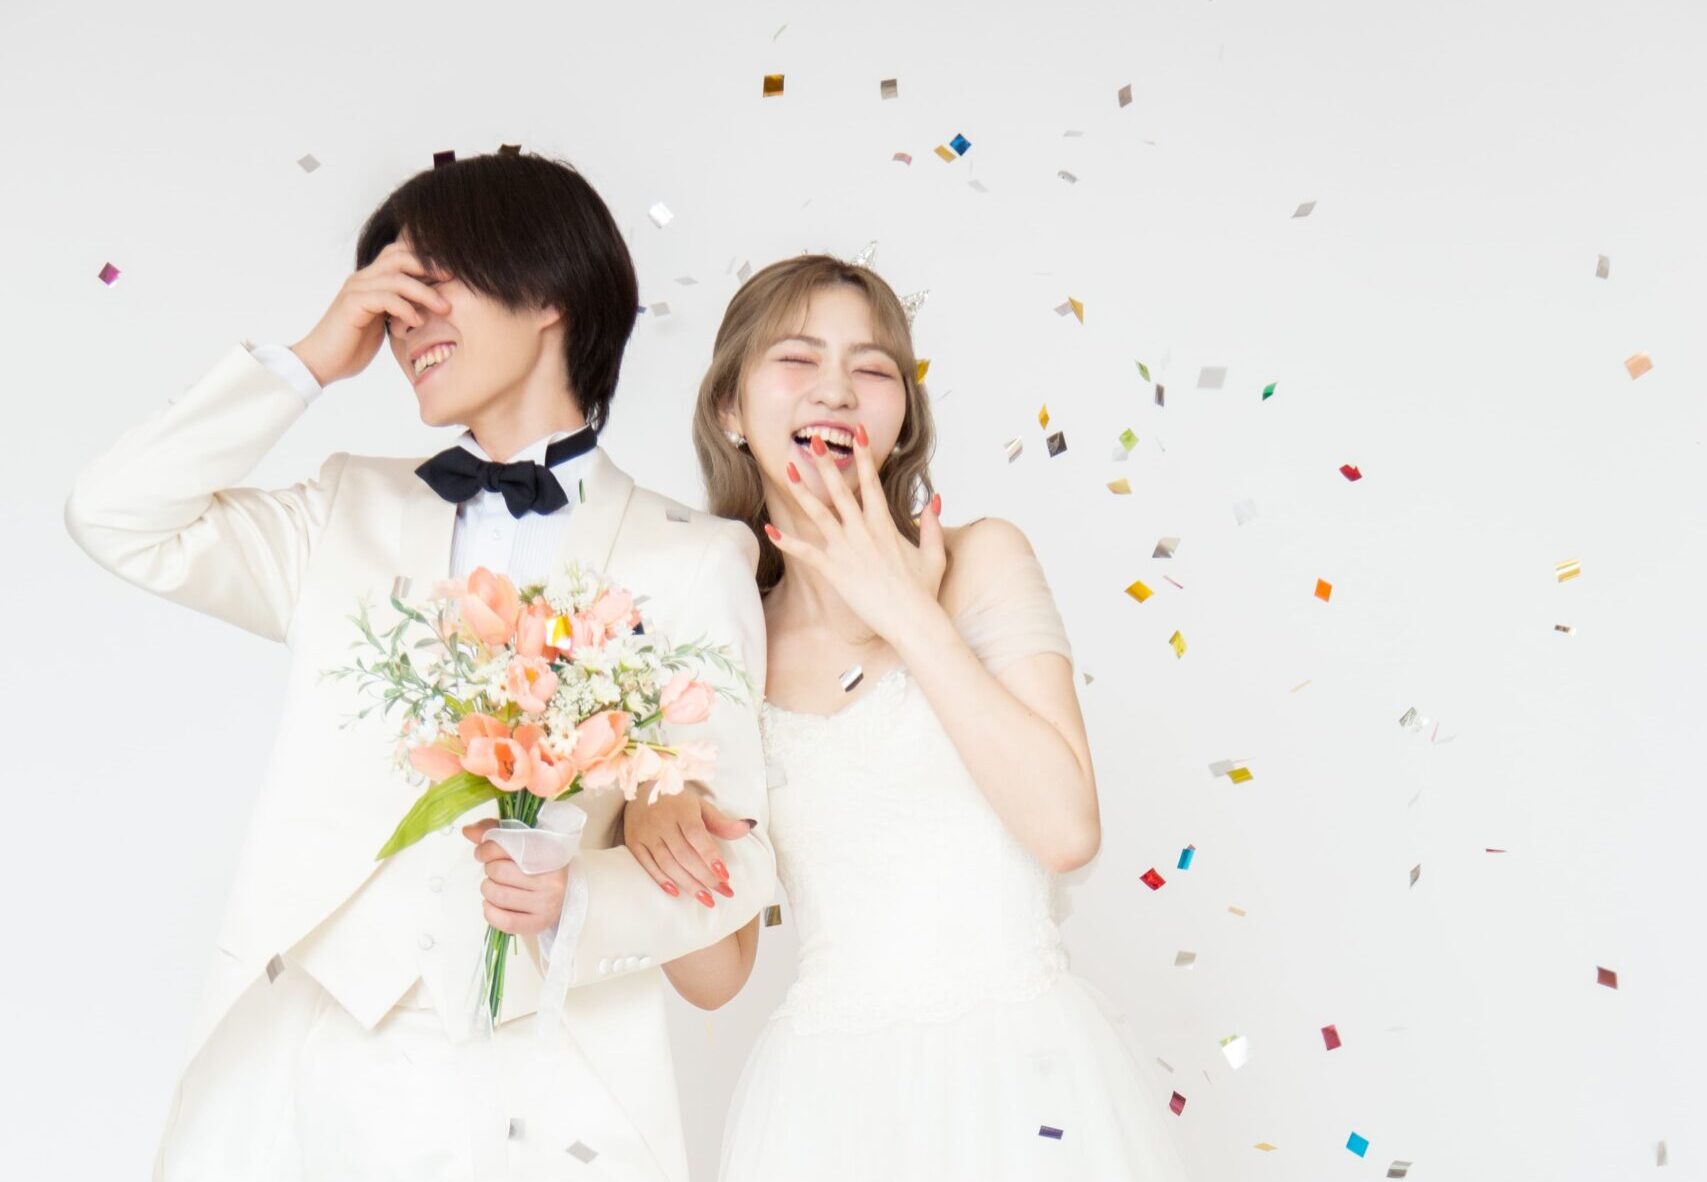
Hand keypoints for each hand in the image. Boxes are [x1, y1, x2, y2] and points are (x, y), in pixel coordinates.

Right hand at [290, 241, 451, 386]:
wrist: (321, 362)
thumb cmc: (353, 346)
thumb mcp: (385, 323)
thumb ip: (402, 309)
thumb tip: (432, 307)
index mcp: (372, 279)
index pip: (400, 253)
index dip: (426, 258)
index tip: (453, 272)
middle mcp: (363, 278)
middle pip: (399, 255)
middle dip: (430, 264)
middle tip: (453, 278)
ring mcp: (356, 289)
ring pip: (395, 277)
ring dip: (424, 291)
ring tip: (444, 308)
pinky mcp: (352, 305)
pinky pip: (384, 298)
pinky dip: (405, 308)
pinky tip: (418, 321)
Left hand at [461, 818, 566, 936]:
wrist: (563, 893)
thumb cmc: (538, 864)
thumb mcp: (523, 842)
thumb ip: (496, 831)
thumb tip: (467, 831)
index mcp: (551, 853)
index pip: (509, 846)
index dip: (487, 849)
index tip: (482, 852)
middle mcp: (553, 879)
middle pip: (499, 872)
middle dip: (489, 870)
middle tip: (493, 870)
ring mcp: (547, 903)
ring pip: (499, 896)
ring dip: (487, 889)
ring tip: (493, 886)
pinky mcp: (539, 923)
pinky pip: (505, 921)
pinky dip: (490, 912)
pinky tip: (491, 904)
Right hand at [623, 783, 755, 907]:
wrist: (642, 788)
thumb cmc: (677, 801)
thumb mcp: (700, 805)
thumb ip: (722, 821)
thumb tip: (749, 827)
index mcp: (681, 809)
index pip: (697, 835)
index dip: (710, 855)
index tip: (726, 875)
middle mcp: (662, 822)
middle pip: (684, 854)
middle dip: (705, 877)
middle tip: (724, 893)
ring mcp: (646, 833)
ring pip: (667, 863)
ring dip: (687, 883)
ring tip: (707, 898)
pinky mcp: (634, 842)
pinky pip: (646, 865)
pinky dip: (661, 880)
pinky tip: (677, 892)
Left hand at [765, 423, 947, 642]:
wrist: (913, 620)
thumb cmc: (923, 591)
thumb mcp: (935, 554)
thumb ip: (932, 524)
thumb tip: (934, 499)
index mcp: (885, 525)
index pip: (873, 482)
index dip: (864, 455)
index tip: (857, 433)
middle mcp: (863, 532)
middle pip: (841, 491)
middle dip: (826, 463)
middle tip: (813, 440)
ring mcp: (847, 550)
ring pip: (818, 514)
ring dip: (801, 491)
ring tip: (786, 470)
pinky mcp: (834, 571)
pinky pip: (805, 553)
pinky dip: (787, 542)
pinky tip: (769, 530)